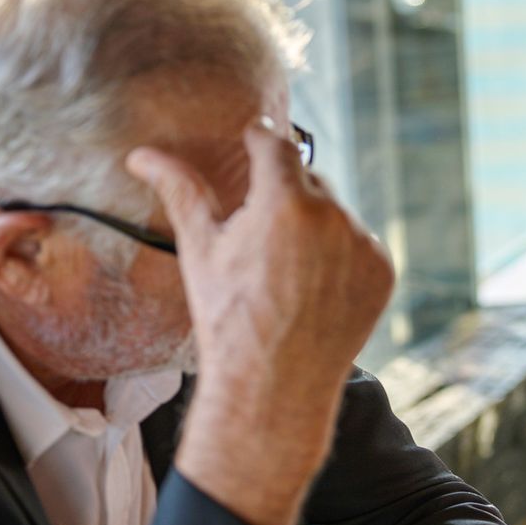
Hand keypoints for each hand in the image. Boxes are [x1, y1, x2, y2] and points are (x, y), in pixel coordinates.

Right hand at [129, 123, 394, 524]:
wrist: (274, 385)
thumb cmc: (229, 319)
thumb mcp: (201, 250)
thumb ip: (180, 191)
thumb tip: (142, 154)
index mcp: (286, 202)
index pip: (276, 144)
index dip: (260, 139)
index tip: (253, 140)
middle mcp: (334, 218)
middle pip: (308, 178)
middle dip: (284, 193)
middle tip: (260, 229)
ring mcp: (364, 246)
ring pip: (336, 212)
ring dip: (314, 224)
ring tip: (285, 268)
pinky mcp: (384, 272)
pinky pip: (359, 245)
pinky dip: (341, 254)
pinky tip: (313, 286)